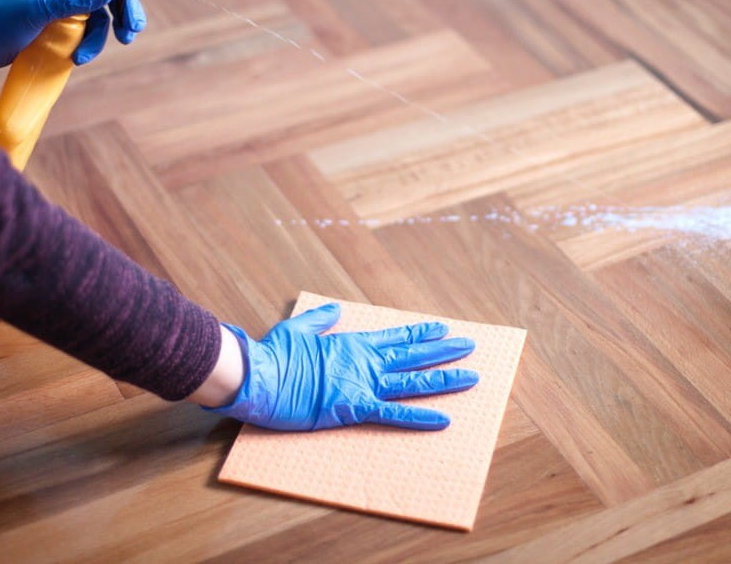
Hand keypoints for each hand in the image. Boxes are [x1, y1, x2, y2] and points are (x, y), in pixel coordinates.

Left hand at [0, 0, 146, 81]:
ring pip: (97, 20)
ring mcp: (63, 6)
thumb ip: (73, 0)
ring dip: (97, 40)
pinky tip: (78, 57)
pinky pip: (85, 32)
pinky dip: (87, 45)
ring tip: (83, 58)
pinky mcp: (59, 26)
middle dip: (119, 17)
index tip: (132, 17)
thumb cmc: (1, 22)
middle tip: (129, 36)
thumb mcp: (39, 10)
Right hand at [205, 303, 478, 430]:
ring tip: (470, 377)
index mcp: (351, 343)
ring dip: (442, 380)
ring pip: (412, 382)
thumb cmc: (273, 355)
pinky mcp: (354, 408)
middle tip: (470, 347)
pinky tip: (443, 420)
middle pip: (412, 356)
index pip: (395, 337)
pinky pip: (394, 414)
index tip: (444, 329)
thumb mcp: (298, 329)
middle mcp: (363, 361)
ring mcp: (361, 384)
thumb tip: (335, 309)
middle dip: (443, 352)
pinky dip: (419, 418)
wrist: (260, 376)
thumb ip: (321, 320)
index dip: (421, 334)